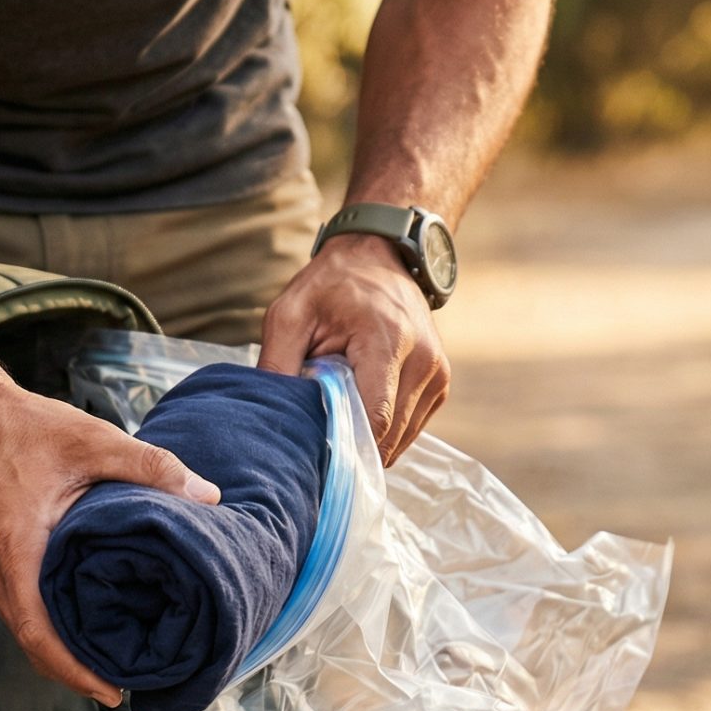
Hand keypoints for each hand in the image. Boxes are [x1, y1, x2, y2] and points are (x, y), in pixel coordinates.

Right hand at [0, 384, 221, 702]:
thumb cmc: (20, 427)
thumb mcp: (91, 440)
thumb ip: (150, 467)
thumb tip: (208, 496)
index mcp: (14, 551)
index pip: (40, 636)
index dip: (76, 673)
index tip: (114, 693)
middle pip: (32, 644)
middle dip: (76, 672)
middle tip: (127, 684)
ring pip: (23, 630)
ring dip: (62, 652)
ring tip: (111, 661)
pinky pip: (17, 611)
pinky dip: (48, 628)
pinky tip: (82, 626)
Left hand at [258, 233, 448, 460]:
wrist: (377, 256)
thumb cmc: (329, 285)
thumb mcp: (289, 315)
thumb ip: (277, 364)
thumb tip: (271, 418)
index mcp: (389, 342)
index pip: (376, 421)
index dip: (346, 447)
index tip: (318, 454)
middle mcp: (423, 360)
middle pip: (389, 436)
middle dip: (353, 444)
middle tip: (321, 435)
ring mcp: (437, 373)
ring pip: (402, 438)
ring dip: (370, 437)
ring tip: (342, 412)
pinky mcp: (440, 382)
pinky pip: (411, 427)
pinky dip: (386, 427)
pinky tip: (362, 405)